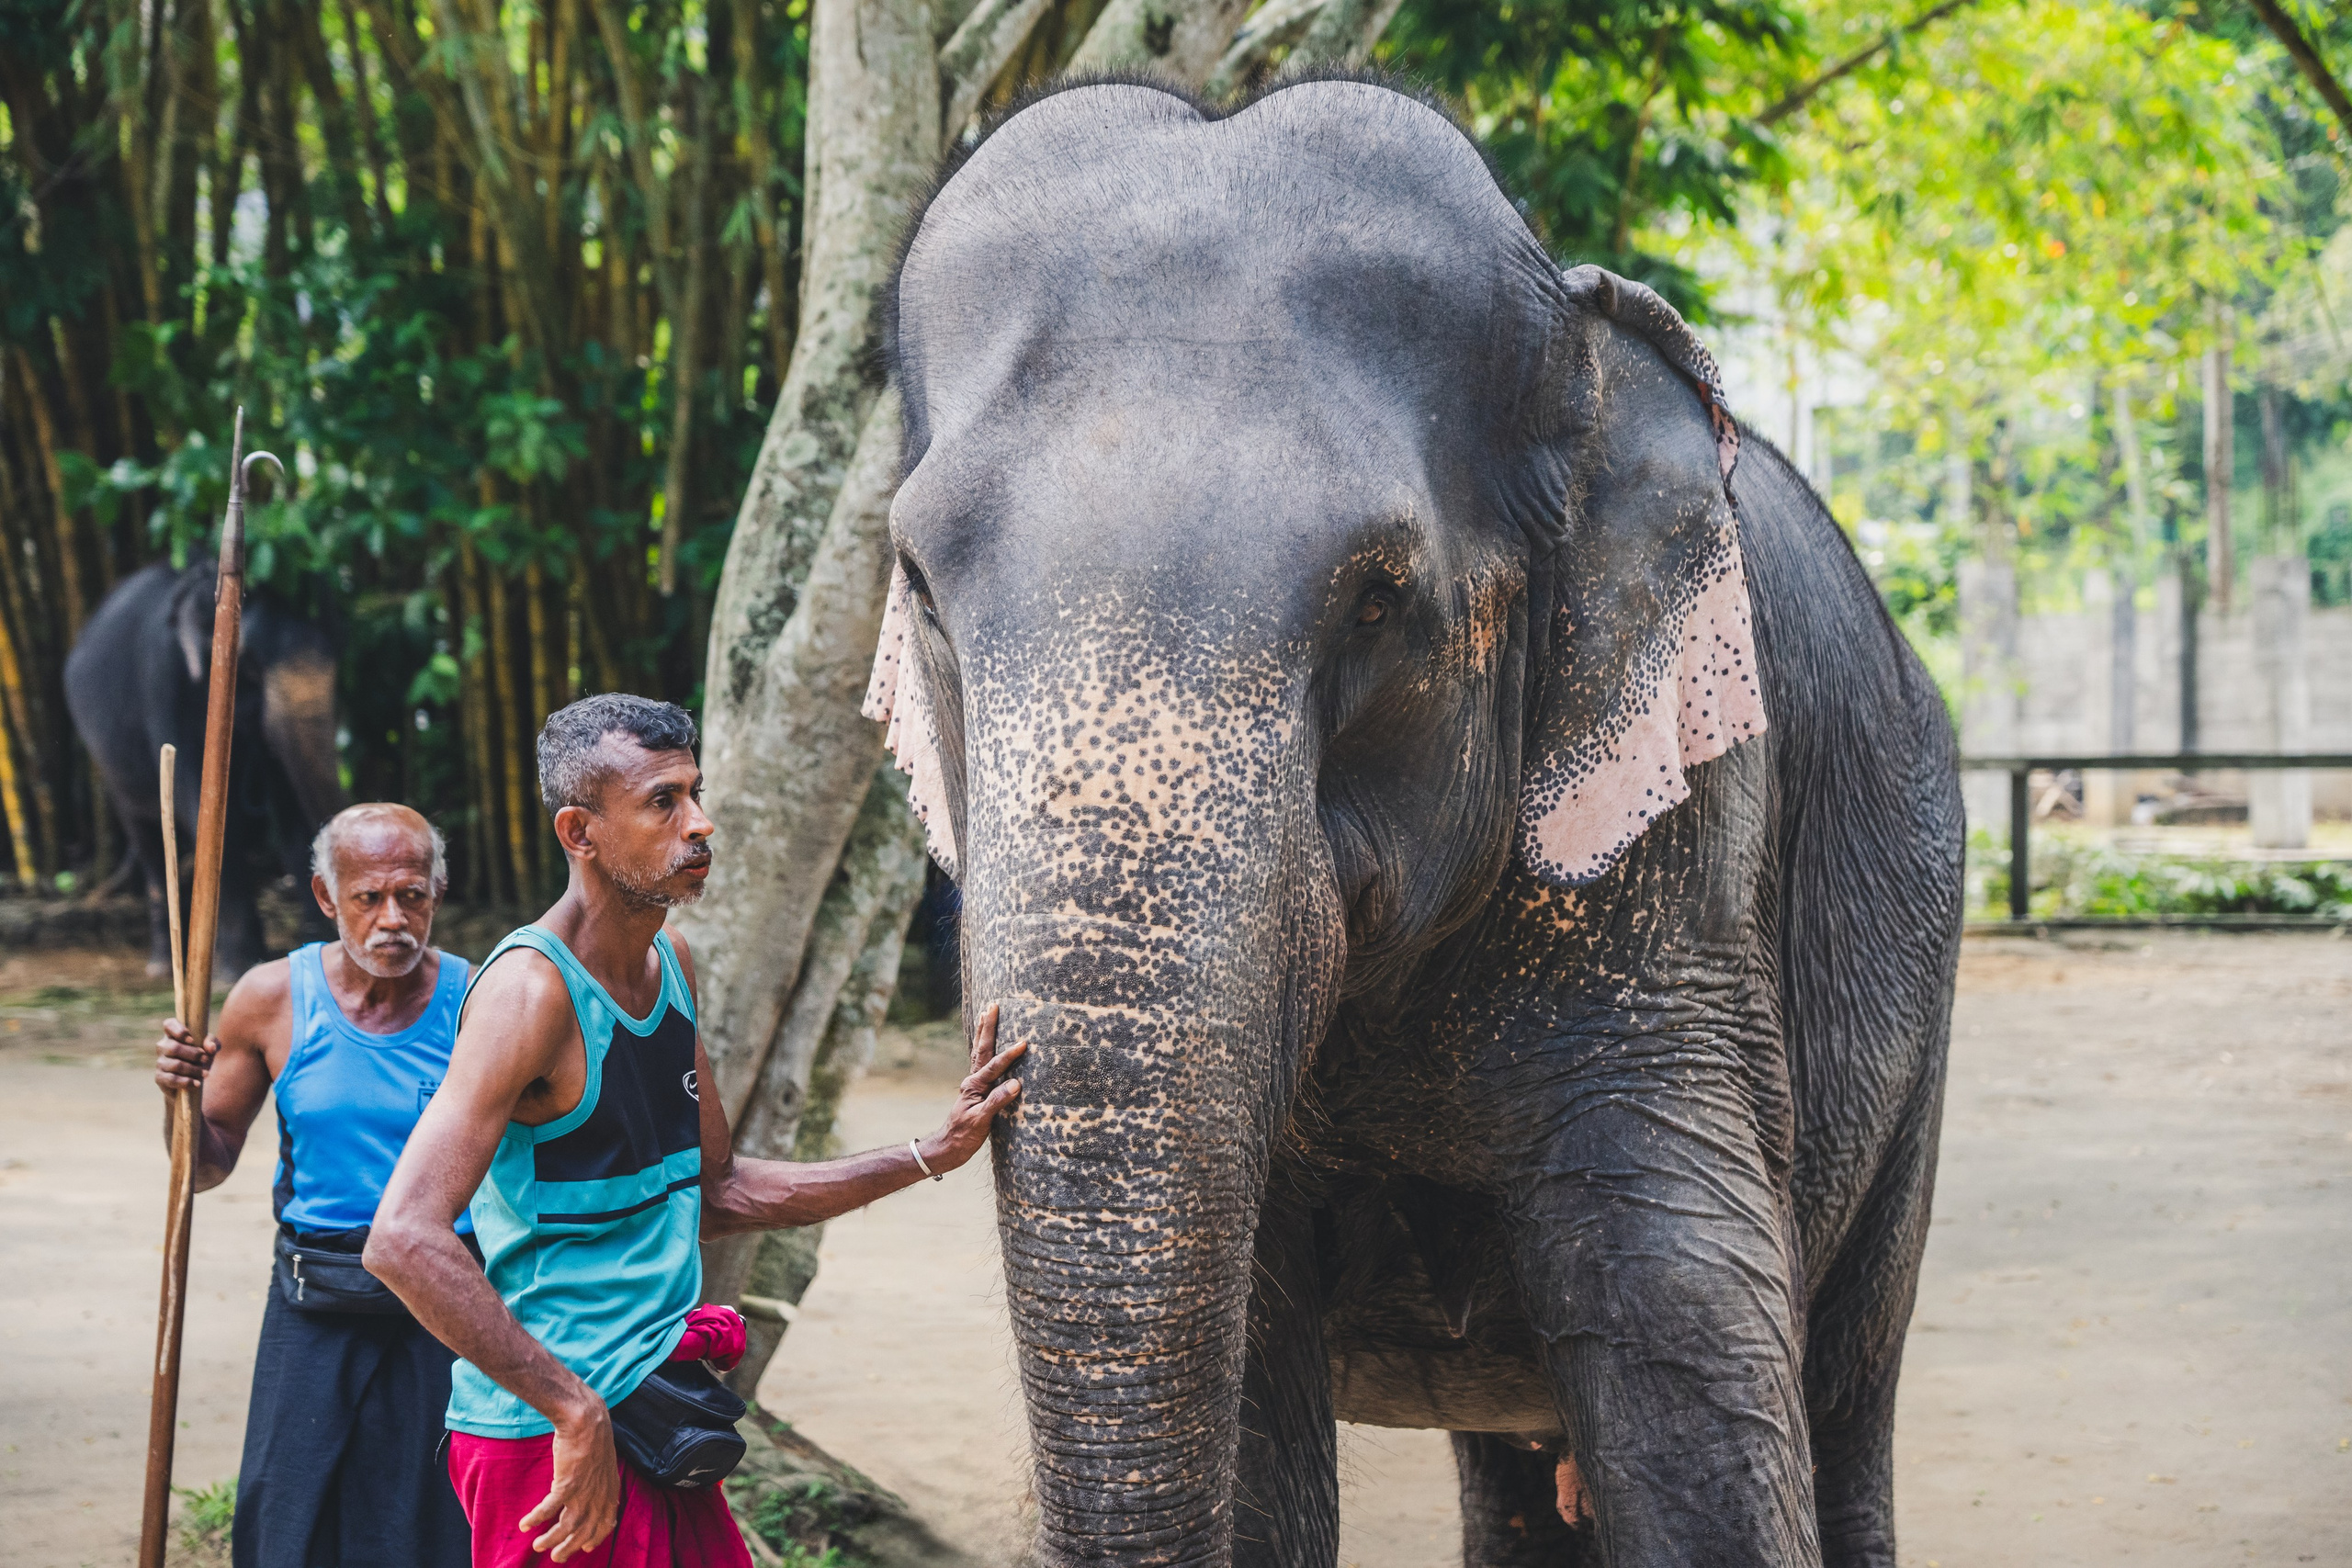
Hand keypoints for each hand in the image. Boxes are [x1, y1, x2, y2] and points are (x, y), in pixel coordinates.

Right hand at [154, 1017, 217, 1095]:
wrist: (194, 1080)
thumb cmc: (201, 1058)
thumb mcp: (210, 1048)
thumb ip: (213, 1043)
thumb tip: (210, 1047)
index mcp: (174, 1034)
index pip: (169, 1024)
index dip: (178, 1030)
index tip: (192, 1039)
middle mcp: (163, 1046)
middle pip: (174, 1047)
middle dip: (193, 1054)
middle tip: (205, 1059)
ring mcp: (160, 1062)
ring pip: (175, 1064)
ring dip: (193, 1069)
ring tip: (206, 1073)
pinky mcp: (160, 1077)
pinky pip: (171, 1079)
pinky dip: (186, 1082)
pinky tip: (197, 1083)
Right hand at [521, 1395, 618, 1561]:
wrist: (587, 1419)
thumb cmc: (594, 1436)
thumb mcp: (605, 1462)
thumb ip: (601, 1479)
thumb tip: (596, 1487)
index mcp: (610, 1490)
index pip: (606, 1522)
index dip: (596, 1537)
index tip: (586, 1547)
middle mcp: (599, 1495)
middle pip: (585, 1531)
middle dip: (570, 1547)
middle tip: (556, 1557)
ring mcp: (583, 1492)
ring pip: (566, 1527)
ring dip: (551, 1539)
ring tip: (538, 1546)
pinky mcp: (567, 1485)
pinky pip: (547, 1510)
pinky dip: (536, 1519)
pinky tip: (524, 1525)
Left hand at [917, 1003, 1025, 1174]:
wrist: (948, 1148)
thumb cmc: (963, 1136)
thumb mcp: (981, 1121)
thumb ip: (997, 1101)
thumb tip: (1016, 1084)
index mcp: (974, 1086)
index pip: (994, 1066)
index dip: (1009, 1055)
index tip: (1024, 1043)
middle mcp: (973, 1081)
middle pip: (982, 1048)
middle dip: (988, 1027)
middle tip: (993, 1005)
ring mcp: (975, 1084)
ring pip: (980, 1053)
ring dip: (984, 1033)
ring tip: (986, 1014)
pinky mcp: (978, 1091)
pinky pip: (983, 1063)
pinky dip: (986, 1049)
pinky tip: (988, 1045)